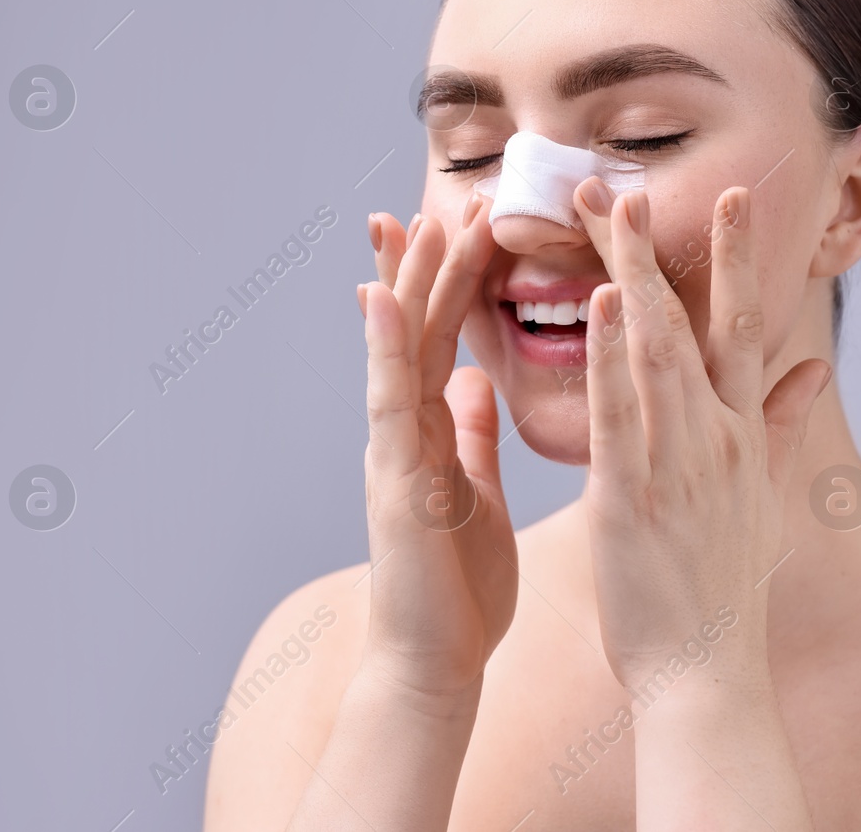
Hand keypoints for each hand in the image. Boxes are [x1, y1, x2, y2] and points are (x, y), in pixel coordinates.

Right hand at [355, 196, 517, 701]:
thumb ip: (470, 435)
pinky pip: (389, 402)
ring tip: (417, 219)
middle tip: (445, 196)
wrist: (432, 665)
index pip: (446, 339)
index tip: (466, 223)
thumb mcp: (475, 493)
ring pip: (398, 350)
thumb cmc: (459, 590)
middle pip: (420, 329)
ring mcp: (393, 450)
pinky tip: (385, 298)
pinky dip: (386, 348)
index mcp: (434, 432)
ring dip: (407, 284)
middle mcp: (406, 430)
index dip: (454, 281)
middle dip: (428, 263)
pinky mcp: (393, 479)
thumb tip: (474, 384)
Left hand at [571, 179, 831, 690]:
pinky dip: (611, 355)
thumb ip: (782, 426)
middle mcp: (714, 437)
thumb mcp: (764, 499)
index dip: (736, 261)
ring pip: (654, 351)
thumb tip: (815, 369)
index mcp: (739, 435)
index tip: (731, 199)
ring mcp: (676, 463)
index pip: (740, 329)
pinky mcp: (631, 496)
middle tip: (639, 180)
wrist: (709, 672)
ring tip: (611, 210)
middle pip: (690, 323)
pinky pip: (621, 413)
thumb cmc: (725, 588)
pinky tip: (598, 303)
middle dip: (664, 248)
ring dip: (631, 276)